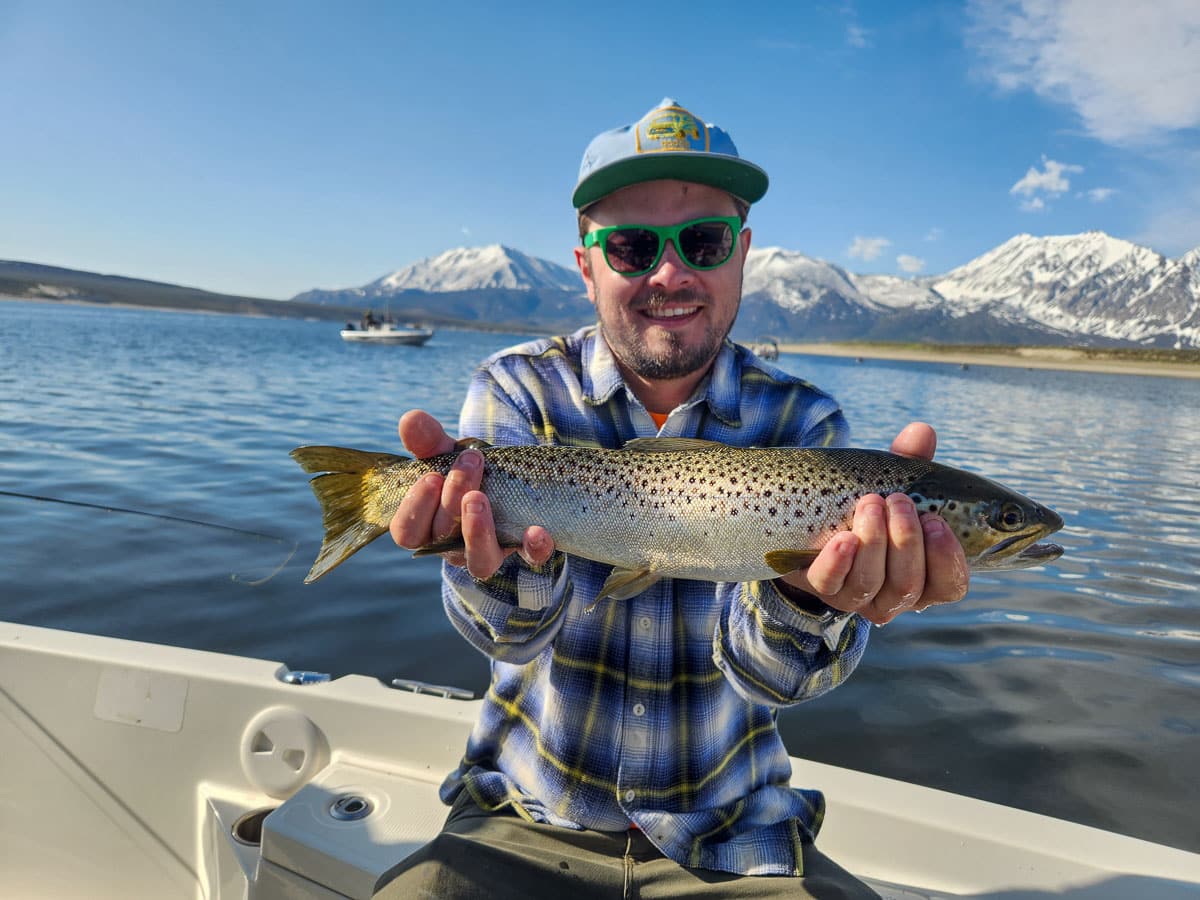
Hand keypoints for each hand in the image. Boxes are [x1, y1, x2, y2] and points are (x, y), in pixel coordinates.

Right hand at [387, 410, 554, 579]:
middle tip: (469, 462)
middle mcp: (454, 546)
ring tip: (478, 498)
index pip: (407, 533)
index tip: (431, 476)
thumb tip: (410, 419)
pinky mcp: (523, 548)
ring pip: (480, 560)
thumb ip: (427, 439)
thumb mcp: (447, 452)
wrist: (508, 475)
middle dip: (452, 499)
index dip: (415, 509)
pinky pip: (531, 559)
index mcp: (426, 527)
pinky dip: (534, 548)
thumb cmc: (465, 470)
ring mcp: (489, 551)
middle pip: (444, 537)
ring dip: (477, 531)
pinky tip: (536, 530)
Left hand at [780, 422, 969, 624]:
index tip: (936, 520)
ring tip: (869, 503)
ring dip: (873, 541)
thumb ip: (910, 462)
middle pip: (908, 585)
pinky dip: (838, 561)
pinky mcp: (820, 586)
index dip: (947, 559)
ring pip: (870, 583)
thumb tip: (922, 432)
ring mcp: (855, 596)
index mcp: (924, 575)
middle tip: (898, 500)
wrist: (813, 518)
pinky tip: (843, 538)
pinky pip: (830, 584)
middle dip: (905, 540)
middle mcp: (893, 595)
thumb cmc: (869, 504)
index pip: (950, 586)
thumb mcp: (892, 483)